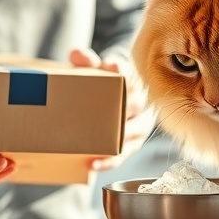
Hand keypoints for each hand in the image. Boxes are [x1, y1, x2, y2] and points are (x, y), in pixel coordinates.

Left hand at [69, 48, 153, 171]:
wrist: (109, 96)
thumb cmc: (100, 82)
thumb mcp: (90, 68)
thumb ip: (83, 59)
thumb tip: (78, 54)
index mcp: (129, 77)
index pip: (129, 71)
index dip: (121, 68)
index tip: (113, 66)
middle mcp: (140, 99)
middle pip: (135, 103)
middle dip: (121, 111)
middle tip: (103, 120)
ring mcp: (140, 121)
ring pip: (136, 132)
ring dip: (117, 143)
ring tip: (95, 152)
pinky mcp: (135, 140)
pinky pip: (126, 152)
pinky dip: (110, 160)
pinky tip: (93, 164)